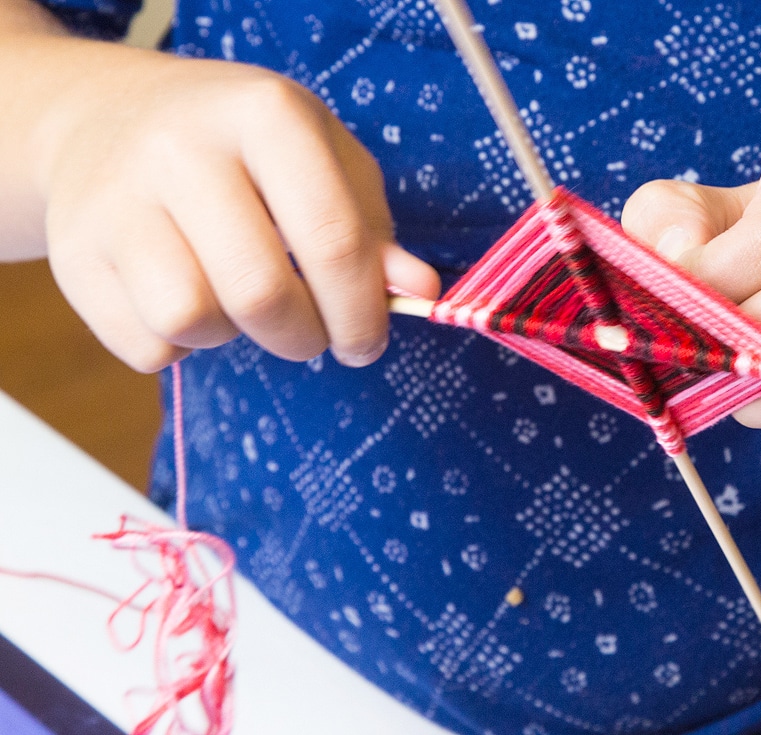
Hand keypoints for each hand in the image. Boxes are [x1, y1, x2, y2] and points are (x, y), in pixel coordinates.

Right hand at [34, 40, 438, 371]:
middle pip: (262, 293)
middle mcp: (181, 149)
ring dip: (234, 336)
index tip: (368, 341)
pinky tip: (187, 295)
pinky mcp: (75, 255)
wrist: (108, 119)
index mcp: (263, 114)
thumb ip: (373, 230)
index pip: (333, 239)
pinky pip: (147, 344)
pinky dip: (180, 344)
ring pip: (194, 321)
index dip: (363, 311)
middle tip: (312, 334)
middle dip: (305, 337)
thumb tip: (420, 292)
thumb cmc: (241, 149)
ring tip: (239, 299)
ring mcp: (116, 200)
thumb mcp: (322, 161)